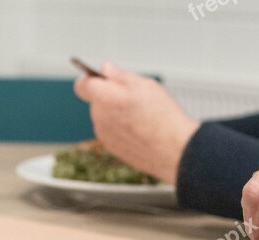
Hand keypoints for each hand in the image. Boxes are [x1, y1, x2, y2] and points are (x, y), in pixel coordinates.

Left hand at [74, 63, 199, 183]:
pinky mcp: (113, 149)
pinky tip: (142, 131)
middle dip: (111, 98)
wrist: (176, 151)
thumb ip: (121, 76)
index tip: (102, 79)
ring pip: (105, 118)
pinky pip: (113, 133)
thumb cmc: (164, 118)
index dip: (91, 80)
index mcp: (105, 97)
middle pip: (97, 102)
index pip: (82, 85)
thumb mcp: (146, 86)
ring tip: (142, 118)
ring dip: (117, 115)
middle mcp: (100, 117)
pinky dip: (123, 130)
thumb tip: (107, 69)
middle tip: (135, 100)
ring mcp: (105, 135)